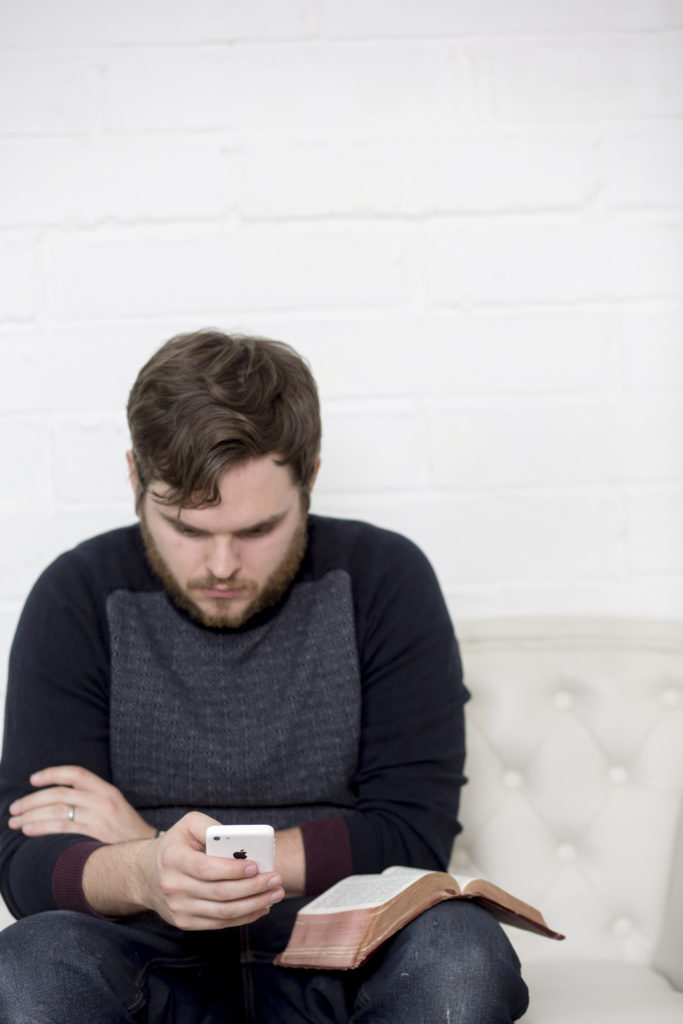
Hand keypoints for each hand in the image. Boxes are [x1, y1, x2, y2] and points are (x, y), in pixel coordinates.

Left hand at [8, 765, 155, 842]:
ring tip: (15, 821)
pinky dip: (41, 828)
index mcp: (107, 790)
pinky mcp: (93, 835)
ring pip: (57, 811)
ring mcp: (97, 818)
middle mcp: (102, 800)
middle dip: (32, 800)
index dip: (52, 773)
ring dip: (31, 815)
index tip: (33, 779)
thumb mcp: (114, 806)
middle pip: (59, 794)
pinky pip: (61, 828)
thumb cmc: (128, 831)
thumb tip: (60, 799)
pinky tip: (28, 830)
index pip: (75, 773)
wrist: (148, 850)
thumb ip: (92, 799)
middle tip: (15, 807)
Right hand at [84, 812, 284, 929]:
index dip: (232, 870)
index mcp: (173, 859)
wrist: (146, 874)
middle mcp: (173, 886)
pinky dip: (244, 917)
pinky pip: (219, 923)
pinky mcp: (185, 922)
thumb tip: (238, 839)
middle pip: (219, 893)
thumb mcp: (187, 824)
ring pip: (223, 913)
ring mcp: (178, 909)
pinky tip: (261, 907)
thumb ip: (211, 826)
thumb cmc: (175, 845)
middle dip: (253, 888)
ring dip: (254, 905)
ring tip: (275, 894)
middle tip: (276, 880)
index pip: (206, 868)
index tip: (256, 865)